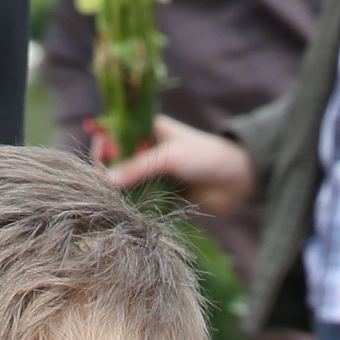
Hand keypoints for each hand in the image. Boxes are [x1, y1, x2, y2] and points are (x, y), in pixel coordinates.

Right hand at [99, 116, 256, 213]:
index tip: (101, 162)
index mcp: (149, 129)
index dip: (104, 146)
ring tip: (113, 201)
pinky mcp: (163, 193)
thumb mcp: (169, 157)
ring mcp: (155, 172)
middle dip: (109, 171)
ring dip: (120, 191)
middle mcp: (149, 149)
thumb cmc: (205, 156)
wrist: (237, 179)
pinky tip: (126, 211)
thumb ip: (138, 168)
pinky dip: (133, 204)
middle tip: (106, 186)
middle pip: (117, 160)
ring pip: (128, 181)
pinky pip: (141, 199)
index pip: (115, 133)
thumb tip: (107, 182)